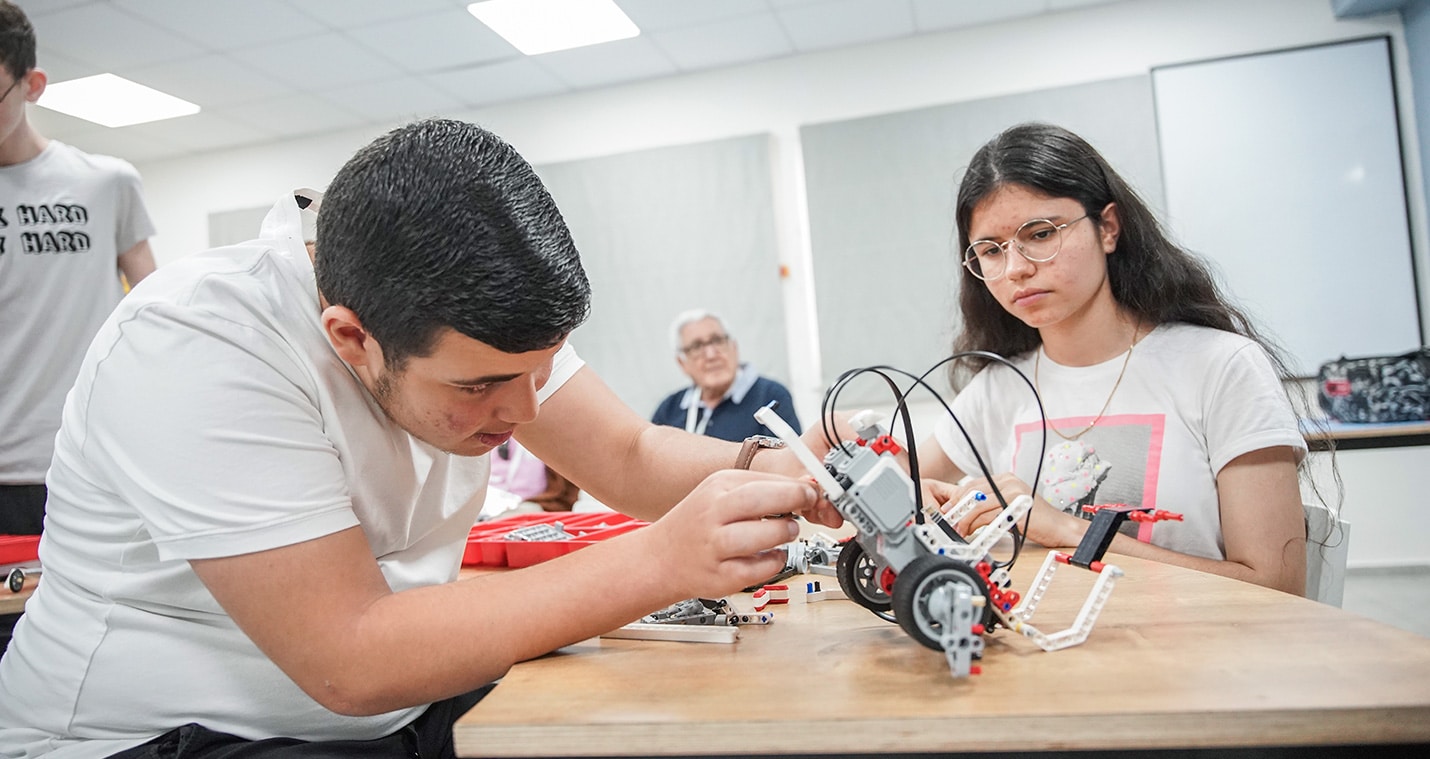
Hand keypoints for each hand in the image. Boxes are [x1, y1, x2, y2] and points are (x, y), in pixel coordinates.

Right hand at [642, 470, 817, 598]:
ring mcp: (715, 547)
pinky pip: (759, 569)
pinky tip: (771, 555)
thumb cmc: (697, 524)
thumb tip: (804, 486)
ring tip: (786, 532)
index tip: (812, 491)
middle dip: (792, 501)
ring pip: (760, 537)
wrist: (661, 559)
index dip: (796, 486)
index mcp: (716, 488)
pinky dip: (774, 562)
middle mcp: (713, 515)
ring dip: (783, 533)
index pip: (764, 479)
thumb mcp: (720, 493)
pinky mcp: (721, 577)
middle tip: (805, 507)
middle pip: (760, 501)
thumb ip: (760, 488)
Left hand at [943, 472, 1085, 547]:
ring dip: (965, 519)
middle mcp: (1008, 482)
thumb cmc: (1036, 520)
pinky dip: (976, 525)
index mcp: (1006, 479)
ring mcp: (1011, 492)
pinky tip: (973, 532)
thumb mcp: (1009, 507)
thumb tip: (967, 511)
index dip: (958, 497)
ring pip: (977, 504)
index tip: (949, 509)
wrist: (1059, 528)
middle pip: (972, 491)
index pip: (974, 484)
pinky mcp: (1014, 506)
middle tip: (950, 520)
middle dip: (957, 507)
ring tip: (961, 530)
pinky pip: (987, 515)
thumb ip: (991, 504)